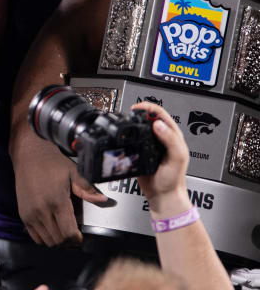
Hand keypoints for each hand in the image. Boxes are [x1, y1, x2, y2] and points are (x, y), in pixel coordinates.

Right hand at [11, 129, 106, 245]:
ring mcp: (30, 214)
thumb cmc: (52, 162)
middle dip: (69, 242)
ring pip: (47, 241)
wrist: (28, 154)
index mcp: (57, 202)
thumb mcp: (73, 172)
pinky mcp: (23, 214)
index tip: (81, 235)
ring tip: (64, 232)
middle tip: (75, 235)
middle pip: (59, 240)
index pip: (69, 233)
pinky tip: (52, 230)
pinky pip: (35, 237)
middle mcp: (42, 211)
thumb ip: (87, 189)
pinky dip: (45, 238)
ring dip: (58, 241)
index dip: (77, 239)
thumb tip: (104, 200)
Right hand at [132, 101, 189, 215]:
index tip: (137, 109)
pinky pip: (133, 138)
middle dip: (139, 112)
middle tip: (129, 114)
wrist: (163, 194)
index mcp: (173, 135)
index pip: (161, 113)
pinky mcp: (141, 151)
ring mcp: (151, 144)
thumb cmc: (173, 179)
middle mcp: (162, 137)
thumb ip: (171, 140)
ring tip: (126, 122)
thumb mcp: (177, 158)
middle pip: (149, 117)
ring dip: (132, 122)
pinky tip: (124, 135)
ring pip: (140, 127)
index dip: (149, 107)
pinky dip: (127, 134)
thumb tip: (158, 124)